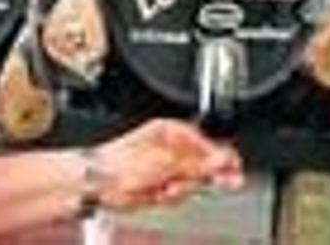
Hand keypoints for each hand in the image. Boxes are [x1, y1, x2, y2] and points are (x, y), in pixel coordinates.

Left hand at [91, 119, 242, 210]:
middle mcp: (170, 149)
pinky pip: (179, 195)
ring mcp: (166, 168)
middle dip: (202, 177)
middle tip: (221, 183)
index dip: (222, 159)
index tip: (233, 170)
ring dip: (182, 189)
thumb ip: (196, 163)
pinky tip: (160, 194)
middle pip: (203, 165)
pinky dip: (171, 198)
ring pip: (192, 183)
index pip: (209, 144)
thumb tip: (222, 160)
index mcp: (172, 132)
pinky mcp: (160, 187)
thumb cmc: (119, 163)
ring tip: (166, 188)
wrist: (96, 184)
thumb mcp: (164, 161)